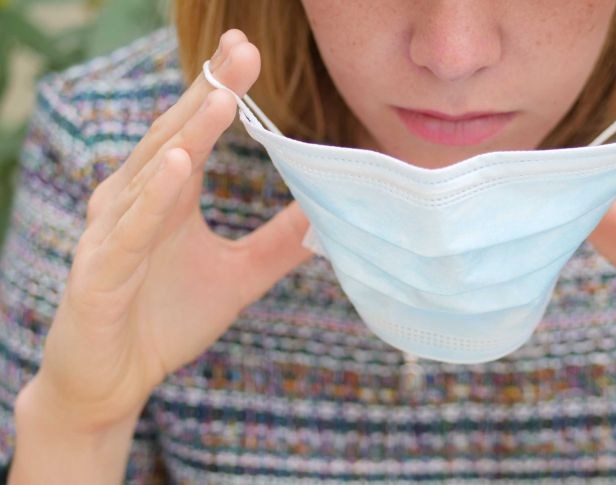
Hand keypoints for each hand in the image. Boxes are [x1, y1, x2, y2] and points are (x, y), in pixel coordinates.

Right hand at [19, 29, 311, 431]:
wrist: (114, 379)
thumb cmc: (165, 320)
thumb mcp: (238, 278)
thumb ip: (277, 245)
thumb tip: (326, 215)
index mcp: (167, 197)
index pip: (193, 133)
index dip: (219, 90)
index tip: (245, 51)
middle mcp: (136, 202)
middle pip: (174, 137)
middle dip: (209, 91)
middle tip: (241, 49)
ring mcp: (115, 233)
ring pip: (153, 173)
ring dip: (188, 133)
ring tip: (223, 96)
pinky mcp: (100, 271)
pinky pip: (130, 229)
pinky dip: (153, 196)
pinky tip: (178, 165)